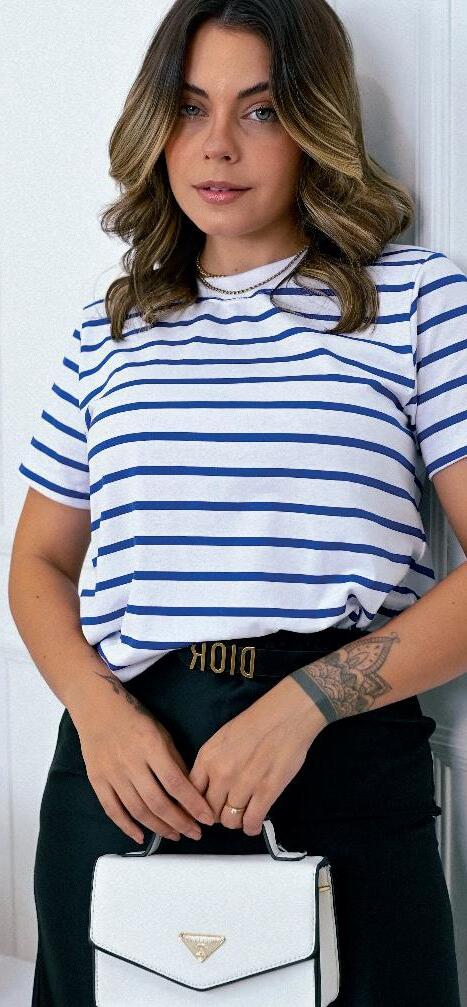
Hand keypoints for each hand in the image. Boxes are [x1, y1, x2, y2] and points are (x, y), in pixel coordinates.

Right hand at [73, 690, 214, 843]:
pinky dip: (127, 827)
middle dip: (180, 822)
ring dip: (159, 828)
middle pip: (158, 802)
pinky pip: (113, 810)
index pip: (175, 783)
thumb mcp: (161, 732)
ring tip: (175, 835)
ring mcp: (112, 773)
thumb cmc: (134, 718)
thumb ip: (175, 761)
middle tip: (194, 833)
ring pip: (137, 810)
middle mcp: (131, 762)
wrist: (97, 707)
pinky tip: (142, 837)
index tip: (207, 819)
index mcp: (151, 746)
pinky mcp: (97, 781)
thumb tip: (189, 791)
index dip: (193, 804)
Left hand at [188, 675, 324, 835]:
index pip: (191, 794)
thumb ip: (211, 763)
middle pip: (209, 812)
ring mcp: (243, 784)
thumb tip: (208, 788)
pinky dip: (251, 827)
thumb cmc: (255, 723)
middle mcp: (221, 773)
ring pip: (229, 821)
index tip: (205, 808)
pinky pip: (251, 822)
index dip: (198, 805)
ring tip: (242, 814)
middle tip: (227, 810)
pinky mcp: (266, 792)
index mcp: (207, 757)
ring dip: (235, 821)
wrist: (285, 716)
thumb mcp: (222, 739)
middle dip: (216, 815)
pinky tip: (253, 823)